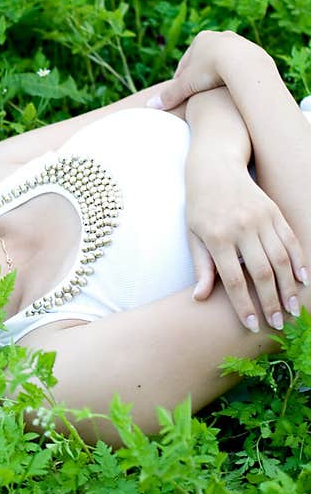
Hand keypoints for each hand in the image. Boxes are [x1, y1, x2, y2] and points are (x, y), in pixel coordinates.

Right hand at [148, 30, 270, 110]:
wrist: (245, 63)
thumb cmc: (211, 71)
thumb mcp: (185, 85)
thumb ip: (169, 95)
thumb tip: (149, 105)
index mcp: (200, 40)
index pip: (185, 64)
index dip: (181, 81)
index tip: (180, 96)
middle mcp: (220, 36)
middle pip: (204, 61)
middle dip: (199, 77)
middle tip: (196, 97)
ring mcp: (239, 42)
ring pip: (223, 63)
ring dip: (217, 77)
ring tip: (214, 95)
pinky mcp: (254, 52)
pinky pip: (238, 68)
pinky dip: (233, 78)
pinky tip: (232, 91)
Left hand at [186, 160, 307, 331]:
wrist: (215, 169)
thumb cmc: (199, 207)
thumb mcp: (193, 235)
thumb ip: (201, 266)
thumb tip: (200, 298)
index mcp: (217, 238)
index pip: (233, 280)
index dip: (245, 305)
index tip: (253, 325)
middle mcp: (241, 229)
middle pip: (262, 272)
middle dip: (272, 301)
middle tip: (279, 323)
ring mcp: (261, 219)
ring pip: (281, 258)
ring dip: (290, 286)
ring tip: (294, 307)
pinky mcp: (275, 212)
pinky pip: (291, 240)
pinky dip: (299, 260)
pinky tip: (304, 279)